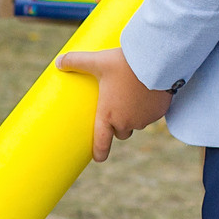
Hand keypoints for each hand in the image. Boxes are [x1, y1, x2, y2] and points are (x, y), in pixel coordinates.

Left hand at [54, 48, 172, 161]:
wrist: (158, 62)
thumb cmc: (124, 64)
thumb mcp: (98, 61)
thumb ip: (76, 61)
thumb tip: (58, 61)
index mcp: (108, 115)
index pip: (102, 142)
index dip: (99, 152)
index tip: (98, 157)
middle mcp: (126, 122)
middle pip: (120, 132)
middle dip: (117, 125)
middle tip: (115, 107)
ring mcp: (144, 119)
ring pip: (137, 123)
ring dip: (133, 116)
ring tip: (131, 96)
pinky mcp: (159, 112)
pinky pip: (151, 115)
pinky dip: (148, 108)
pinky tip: (147, 93)